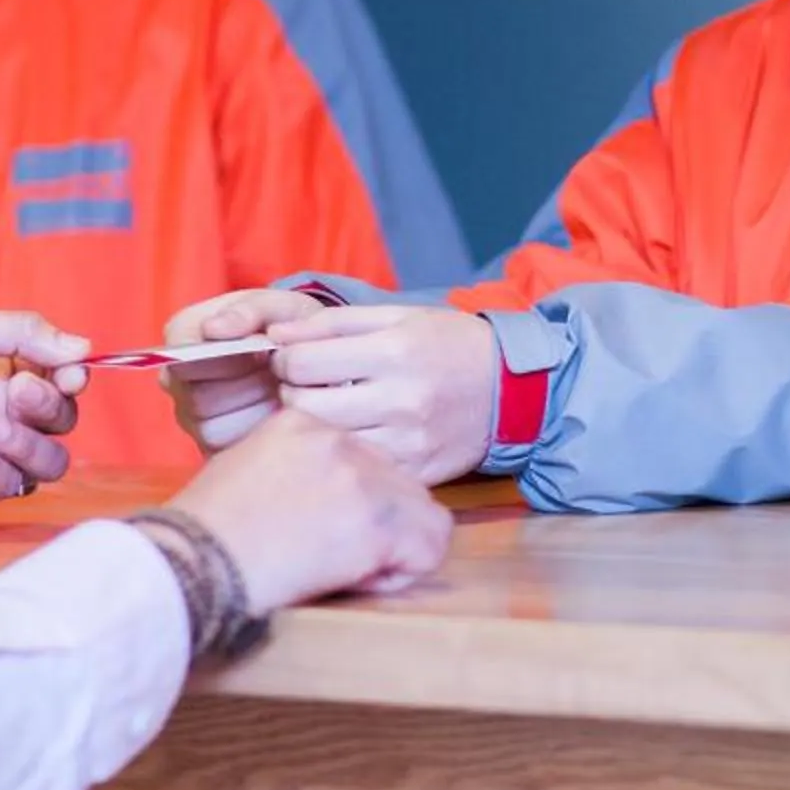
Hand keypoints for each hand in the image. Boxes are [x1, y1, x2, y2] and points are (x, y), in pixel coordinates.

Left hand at [0, 310, 89, 504]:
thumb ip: (20, 334)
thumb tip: (85, 348)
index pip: (61, 380)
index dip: (73, 380)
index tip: (67, 374)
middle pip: (60, 425)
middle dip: (47, 410)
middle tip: (12, 393)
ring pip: (43, 464)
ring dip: (24, 445)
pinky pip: (2, 489)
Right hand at [163, 288, 331, 453]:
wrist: (308, 356)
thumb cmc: (288, 325)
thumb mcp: (280, 306)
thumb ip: (249, 311)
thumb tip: (212, 328)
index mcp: (183, 333)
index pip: (181, 359)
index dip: (223, 360)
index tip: (262, 352)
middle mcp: (176, 378)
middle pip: (196, 398)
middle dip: (244, 385)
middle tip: (277, 372)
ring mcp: (190, 415)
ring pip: (211, 428)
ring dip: (252, 410)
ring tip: (277, 389)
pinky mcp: (210, 446)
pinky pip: (229, 450)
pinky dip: (258, 433)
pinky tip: (275, 411)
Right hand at [163, 409, 452, 612]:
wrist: (195, 562)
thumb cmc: (203, 532)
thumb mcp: (241, 470)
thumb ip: (288, 469)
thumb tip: (317, 496)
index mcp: (301, 423)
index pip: (362, 456)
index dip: (352, 501)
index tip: (322, 529)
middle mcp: (338, 440)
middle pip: (396, 480)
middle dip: (379, 523)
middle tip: (339, 554)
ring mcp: (360, 478)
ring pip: (422, 510)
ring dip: (396, 545)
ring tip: (352, 568)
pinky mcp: (376, 521)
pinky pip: (430, 545)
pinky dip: (406, 570)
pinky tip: (364, 579)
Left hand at [269, 305, 499, 485]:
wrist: (513, 388)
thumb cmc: (449, 344)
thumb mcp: (398, 317)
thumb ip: (333, 322)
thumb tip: (275, 332)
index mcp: (394, 352)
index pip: (304, 363)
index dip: (284, 360)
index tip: (291, 360)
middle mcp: (401, 399)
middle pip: (305, 408)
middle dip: (290, 395)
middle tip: (302, 389)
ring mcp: (409, 441)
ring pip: (328, 443)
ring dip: (315, 428)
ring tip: (326, 412)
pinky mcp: (417, 472)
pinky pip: (360, 468)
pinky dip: (346, 454)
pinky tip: (353, 437)